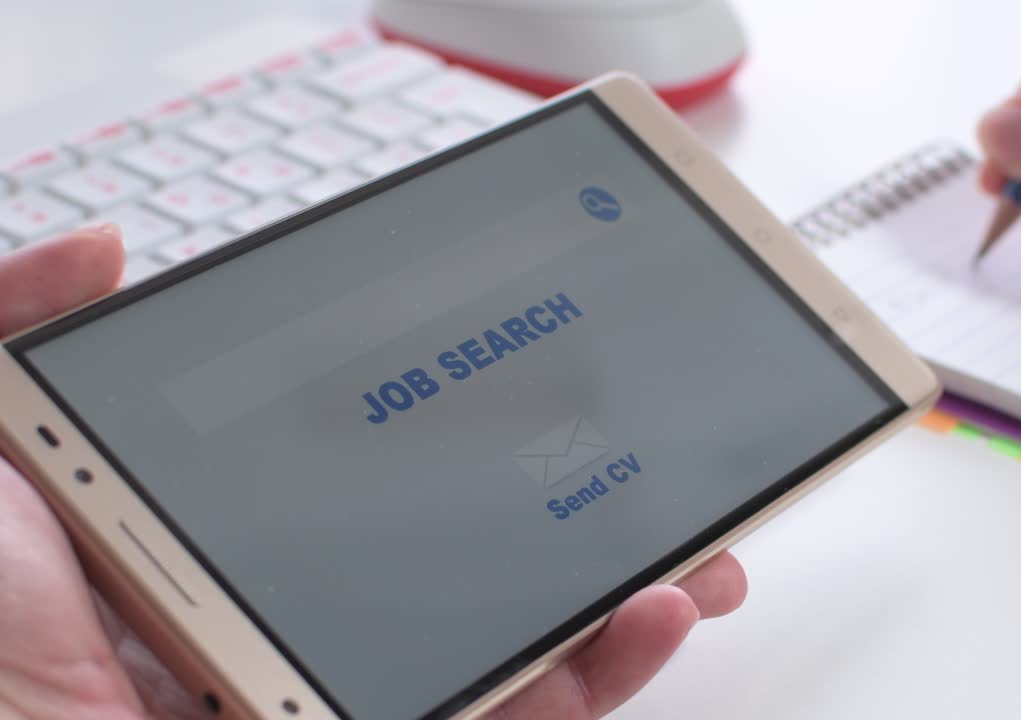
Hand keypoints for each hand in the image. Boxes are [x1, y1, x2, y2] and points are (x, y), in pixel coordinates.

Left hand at [0, 229, 747, 718]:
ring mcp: (349, 695)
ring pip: (520, 647)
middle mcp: (299, 623)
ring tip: (695, 539)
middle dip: (585, 507)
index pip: (378, 474)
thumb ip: (15, 332)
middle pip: (476, 558)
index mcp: (226, 540)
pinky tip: (649, 612)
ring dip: (625, 587)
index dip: (466, 425)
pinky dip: (600, 675)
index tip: (527, 377)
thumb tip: (102, 248)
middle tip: (652, 458)